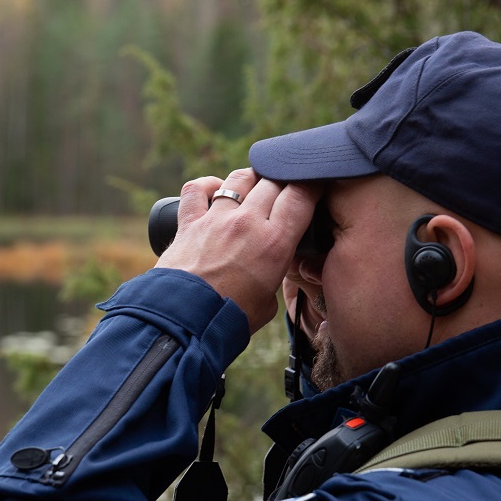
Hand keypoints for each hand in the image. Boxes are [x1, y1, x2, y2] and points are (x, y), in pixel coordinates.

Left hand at [155, 168, 321, 333]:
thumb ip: (274, 278)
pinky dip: (206, 185)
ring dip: (251, 178)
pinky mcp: (189, 223)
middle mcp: (247, 223)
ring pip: (239, 178)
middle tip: (286, 190)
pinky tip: (214, 189)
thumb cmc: (229, 319)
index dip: (312, 184)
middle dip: (284, 181)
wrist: (185, 322)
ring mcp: (216, 219)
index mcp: (275, 243)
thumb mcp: (269, 302)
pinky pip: (195, 189)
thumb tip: (272, 271)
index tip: (315, 185)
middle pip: (273, 181)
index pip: (301, 195)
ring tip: (256, 185)